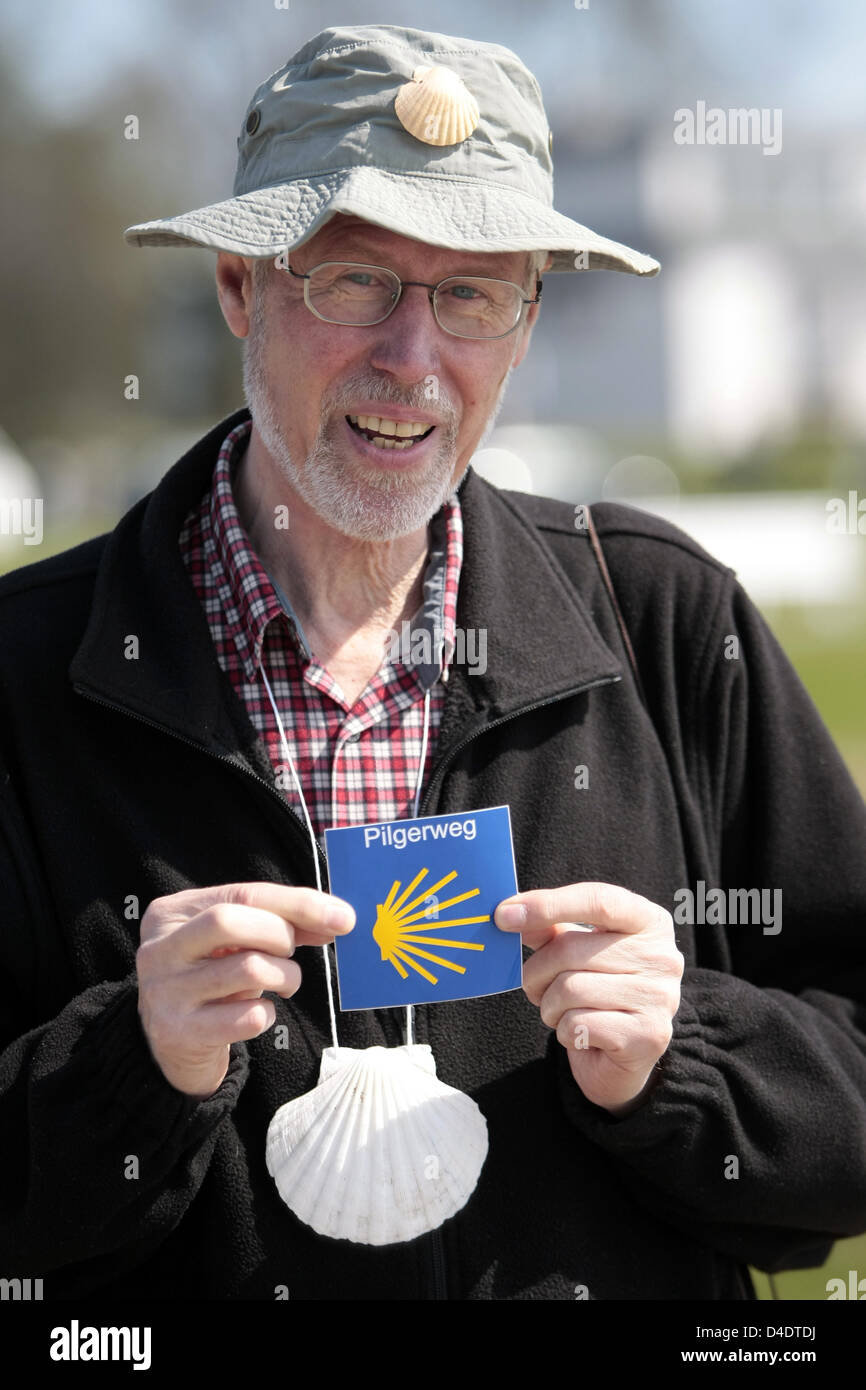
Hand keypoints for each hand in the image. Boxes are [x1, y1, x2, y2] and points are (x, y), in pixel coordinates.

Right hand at [136, 882, 354, 1098]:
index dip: (298, 903)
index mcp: (172, 913)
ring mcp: (165, 990)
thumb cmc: (213, 978)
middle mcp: (159, 948)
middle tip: (291, 952)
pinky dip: (267, 1014)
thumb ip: (280, 924)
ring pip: (247, 968)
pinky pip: (247, 1017)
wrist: (173, 1042)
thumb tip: (337, 918)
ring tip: (284, 982)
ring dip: (285, 976)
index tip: (342, 917)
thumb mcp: (237, 941)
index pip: (242, 893)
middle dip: (279, 934)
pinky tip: (259, 1012)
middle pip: (229, 921)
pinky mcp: (179, 1031)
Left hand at [495, 882, 682, 1113]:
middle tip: (535, 985)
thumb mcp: (575, 949)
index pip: (598, 900)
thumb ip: (549, 928)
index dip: (548, 905)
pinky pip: (578, 1024)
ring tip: (562, 1011)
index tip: (503, 914)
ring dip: (550, 1006)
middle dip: (537, 971)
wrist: (625, 1054)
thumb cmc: (599, 989)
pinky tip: (581, 1033)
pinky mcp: (649, 1036)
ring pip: (570, 990)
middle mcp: (662, 956)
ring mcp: (660, 997)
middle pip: (571, 950)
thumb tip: (513, 913)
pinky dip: (565, 1032)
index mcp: (649, 922)